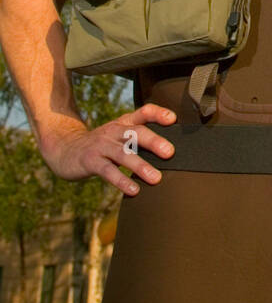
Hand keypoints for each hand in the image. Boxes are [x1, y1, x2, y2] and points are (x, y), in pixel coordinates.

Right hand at [41, 105, 175, 194]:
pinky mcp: (91, 161)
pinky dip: (121, 181)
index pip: (143, 112)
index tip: (173, 119)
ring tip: (156, 178)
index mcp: (124, 123)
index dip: (158, 113)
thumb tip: (172, 150)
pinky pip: (108, 171)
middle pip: (135, 132)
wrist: (65, 149)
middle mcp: (114, 131)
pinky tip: (134, 190)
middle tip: (170, 152)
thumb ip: (141, 138)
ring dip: (140, 166)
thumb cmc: (102, 145)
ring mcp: (101, 145)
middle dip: (153, 141)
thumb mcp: (120, 136)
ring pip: (123, 154)